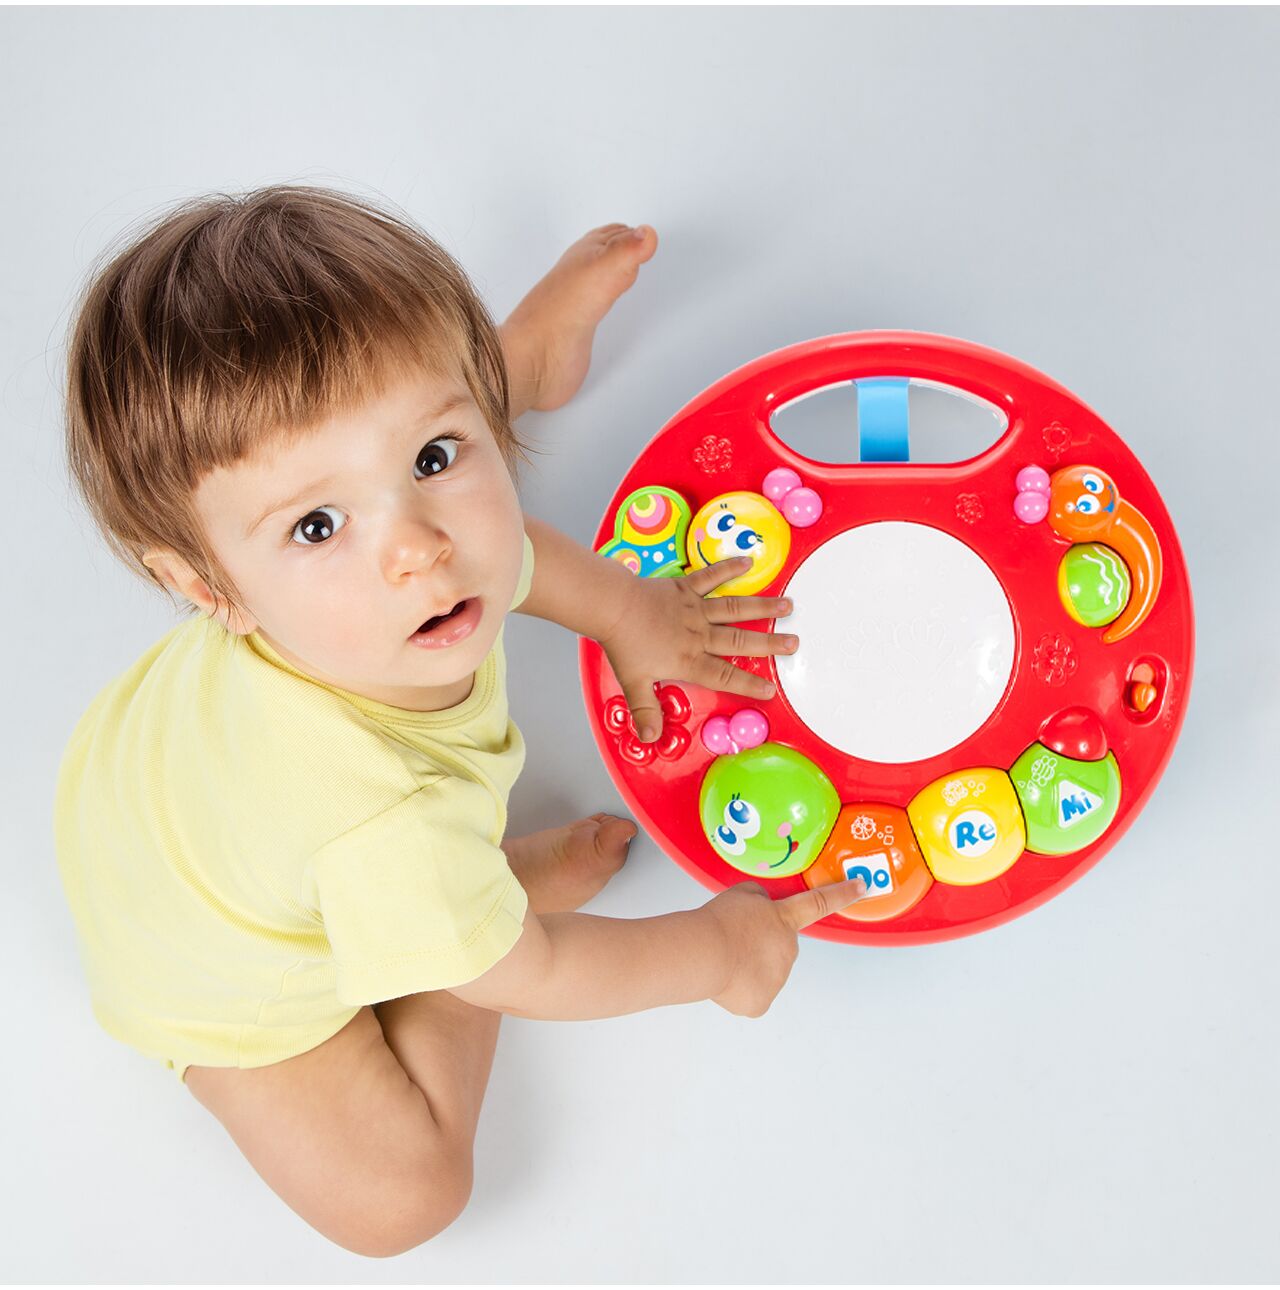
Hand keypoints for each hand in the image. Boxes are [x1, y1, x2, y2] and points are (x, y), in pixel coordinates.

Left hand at [598, 556, 797, 741]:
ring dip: (762, 607)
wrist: (613, 607)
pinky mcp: (686, 588)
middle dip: (769, 644)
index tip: (770, 689)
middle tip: (793, 644)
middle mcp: (698, 634)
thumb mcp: (633, 684)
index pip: (724, 676)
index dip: (748, 684)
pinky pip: (711, 577)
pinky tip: (747, 562)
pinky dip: (729, 569)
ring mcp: (694, 609)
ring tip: (788, 605)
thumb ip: (646, 711)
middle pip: (739, 641)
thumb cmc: (623, 645)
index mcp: (688, 660)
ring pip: (734, 609)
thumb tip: (650, 738)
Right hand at [701, 875, 867, 1016]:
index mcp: (784, 920)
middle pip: (779, 945)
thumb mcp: (741, 894)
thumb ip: (760, 899)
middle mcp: (788, 949)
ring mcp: (778, 978)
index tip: (861, 888)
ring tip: (726, 957)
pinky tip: (727, 977)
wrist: (705, 954)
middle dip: (762, 943)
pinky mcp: (762, 1002)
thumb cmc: (720, 922)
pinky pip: (753, 993)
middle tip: (737, 940)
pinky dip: (741, 988)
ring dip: (749, 965)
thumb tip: (761, 908)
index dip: (841, 894)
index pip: (818, 903)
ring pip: (765, 971)